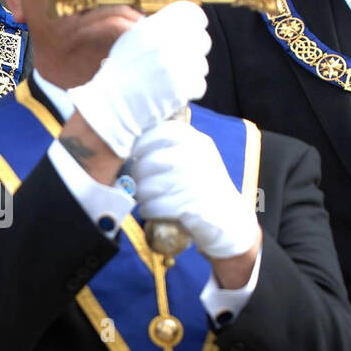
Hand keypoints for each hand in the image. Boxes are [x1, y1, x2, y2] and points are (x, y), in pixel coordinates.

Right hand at [68, 1, 209, 158]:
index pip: (193, 15)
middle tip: (182, 60)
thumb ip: (157, 27)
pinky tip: (175, 91)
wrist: (112, 104)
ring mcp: (176, 67)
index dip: (197, 23)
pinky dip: (189, 90)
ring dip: (192, 72)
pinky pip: (199, 85)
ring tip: (172, 78)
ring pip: (202, 65)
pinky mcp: (182, 89)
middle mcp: (168, 43)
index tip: (196, 30)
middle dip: (195, 51)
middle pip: (203, 41)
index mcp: (156, 27)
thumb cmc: (121, 72)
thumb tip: (183, 24)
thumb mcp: (133, 39)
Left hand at [130, 121, 259, 260]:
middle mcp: (197, 157)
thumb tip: (123, 148)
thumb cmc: (199, 185)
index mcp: (195, 140)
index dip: (139, 145)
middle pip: (148, 163)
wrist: (227, 217)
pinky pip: (155, 206)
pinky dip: (148, 210)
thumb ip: (165, 147)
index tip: (133, 156)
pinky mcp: (192, 205)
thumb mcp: (190, 157)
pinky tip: (151, 210)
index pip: (158, 133)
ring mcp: (195, 181)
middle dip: (137, 176)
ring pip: (148, 186)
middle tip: (136, 184)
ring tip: (145, 198)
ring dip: (141, 195)